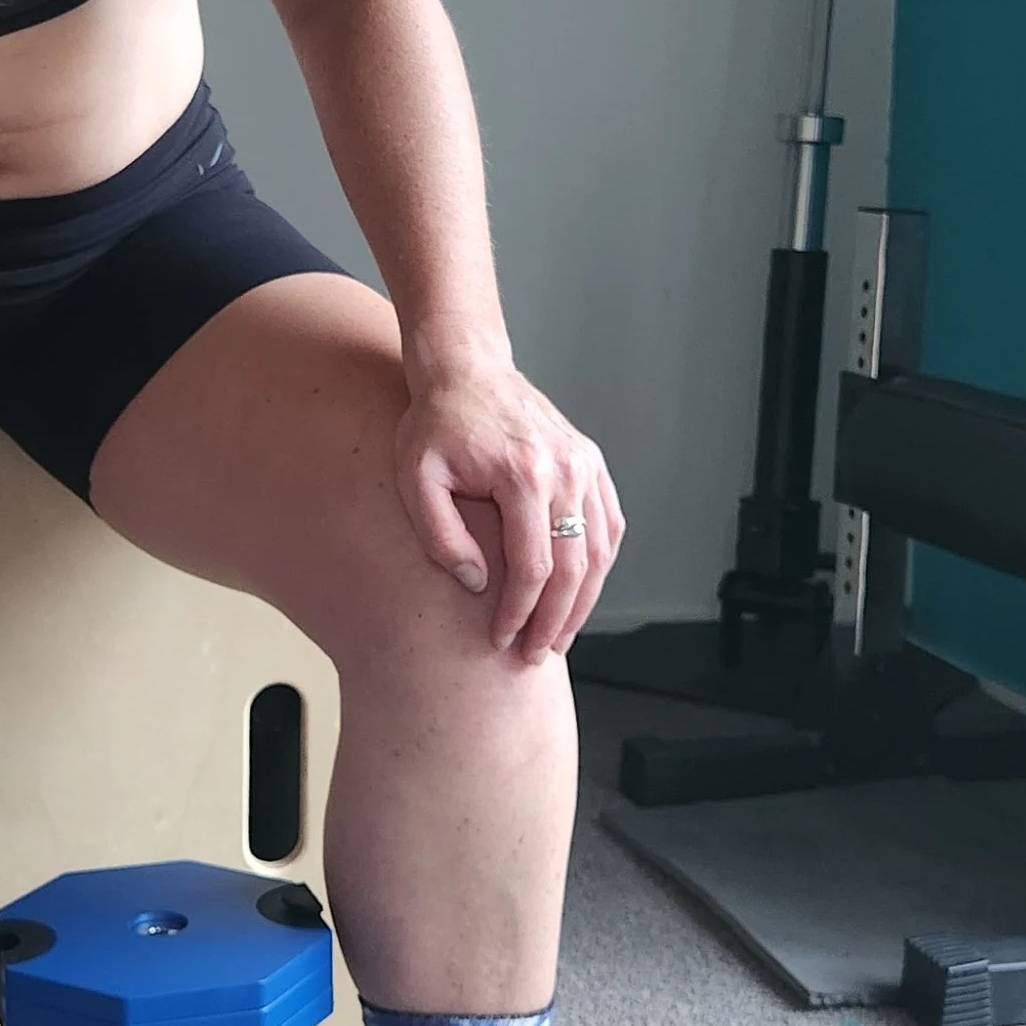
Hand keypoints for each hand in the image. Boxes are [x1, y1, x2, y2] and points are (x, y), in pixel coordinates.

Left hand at [395, 359, 625, 659]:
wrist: (467, 370)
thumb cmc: (436, 423)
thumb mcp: (416, 477)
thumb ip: (442, 535)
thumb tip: (479, 583)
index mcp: (523, 474)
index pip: (533, 566)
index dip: (519, 613)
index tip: (500, 639)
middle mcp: (565, 470)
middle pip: (574, 567)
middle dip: (555, 620)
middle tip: (535, 656)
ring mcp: (585, 465)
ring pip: (600, 551)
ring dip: (584, 601)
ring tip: (560, 637)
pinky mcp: (591, 463)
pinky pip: (609, 524)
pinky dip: (600, 564)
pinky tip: (582, 592)